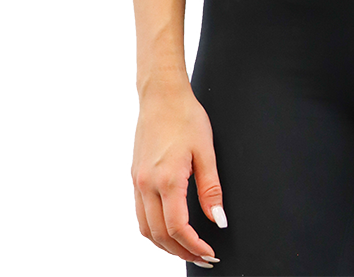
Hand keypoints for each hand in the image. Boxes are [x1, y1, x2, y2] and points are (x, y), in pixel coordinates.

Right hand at [131, 82, 226, 267]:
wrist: (162, 95)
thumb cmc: (184, 115)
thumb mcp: (206, 151)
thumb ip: (211, 189)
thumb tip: (218, 218)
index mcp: (166, 179)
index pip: (178, 228)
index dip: (194, 246)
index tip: (209, 252)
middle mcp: (147, 184)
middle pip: (160, 235)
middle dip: (181, 252)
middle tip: (202, 258)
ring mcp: (137, 182)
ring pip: (146, 229)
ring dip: (165, 245)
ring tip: (186, 250)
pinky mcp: (135, 177)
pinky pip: (140, 215)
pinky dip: (154, 230)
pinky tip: (168, 231)